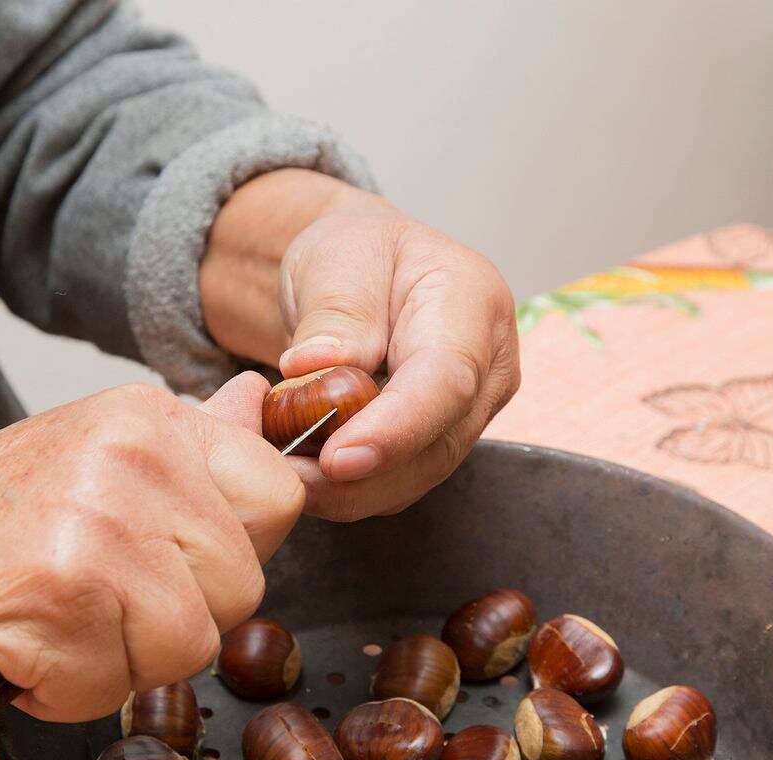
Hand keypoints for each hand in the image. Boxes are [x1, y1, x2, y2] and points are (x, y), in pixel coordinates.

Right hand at [0, 374, 302, 720]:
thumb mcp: (98, 454)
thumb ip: (193, 442)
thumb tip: (262, 394)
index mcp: (153, 417)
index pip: (279, 496)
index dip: (237, 550)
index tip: (173, 559)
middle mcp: (135, 454)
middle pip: (244, 585)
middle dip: (179, 615)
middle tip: (99, 595)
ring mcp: (101, 520)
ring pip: (192, 643)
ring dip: (124, 659)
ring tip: (61, 618)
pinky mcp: (64, 592)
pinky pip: (119, 685)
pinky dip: (70, 688)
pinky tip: (26, 643)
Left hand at [201, 170, 520, 520]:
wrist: (359, 274)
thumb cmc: (354, 255)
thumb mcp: (337, 256)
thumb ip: (334, 312)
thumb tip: (316, 365)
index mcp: (474, 304)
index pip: (446, 381)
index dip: (396, 428)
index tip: (338, 459)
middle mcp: (489, 367)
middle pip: (437, 444)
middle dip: (360, 476)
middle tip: (284, 477)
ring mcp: (470, 413)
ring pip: (416, 476)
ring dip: (348, 491)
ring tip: (282, 474)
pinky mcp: (439, 444)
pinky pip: (396, 483)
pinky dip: (347, 490)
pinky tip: (301, 475)